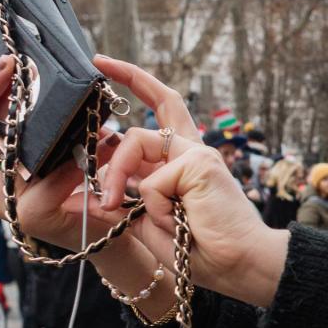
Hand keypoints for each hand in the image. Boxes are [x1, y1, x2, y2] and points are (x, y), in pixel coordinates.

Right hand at [0, 57, 127, 250]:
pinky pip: (52, 180)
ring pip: (14, 152)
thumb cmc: (86, 189)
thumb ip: (50, 128)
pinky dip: (80, 160)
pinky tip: (105, 143)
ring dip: (48, 124)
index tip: (6, 63)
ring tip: (76, 102)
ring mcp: (8, 203)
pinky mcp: (32, 216)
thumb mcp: (62, 153)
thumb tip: (54, 80)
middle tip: (19, 68)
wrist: (112, 235)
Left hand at [96, 59, 286, 303]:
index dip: (135, 81)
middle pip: (152, 111)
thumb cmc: (200, 251)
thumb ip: (124, 201)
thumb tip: (89, 190)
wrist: (238, 265)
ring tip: (113, 207)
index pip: (163, 110)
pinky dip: (150, 209)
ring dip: (114, 179)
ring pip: (134, 144)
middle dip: (121, 98)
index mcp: (184, 163)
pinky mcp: (200, 162)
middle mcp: (193, 151)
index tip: (104, 63)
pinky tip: (173, 222)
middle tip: (97, 88)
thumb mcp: (148, 223)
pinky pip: (150, 182)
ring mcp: (198, 153)